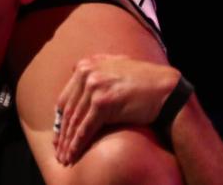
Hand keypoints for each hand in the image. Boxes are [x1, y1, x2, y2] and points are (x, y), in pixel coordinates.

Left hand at [53, 54, 179, 165]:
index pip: (66, 97)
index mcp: (86, 65)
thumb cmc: (142, 80)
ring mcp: (94, 87)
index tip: (58, 135)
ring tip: (64, 158)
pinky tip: (73, 155)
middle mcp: (87, 73)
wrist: (164, 88)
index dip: (60, 119)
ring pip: (75, 121)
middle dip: (62, 133)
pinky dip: (77, 144)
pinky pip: (86, 128)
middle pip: (67, 110)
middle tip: (58, 150)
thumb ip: (95, 66)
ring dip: (68, 143)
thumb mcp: (114, 65)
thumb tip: (75, 70)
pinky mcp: (103, 103)